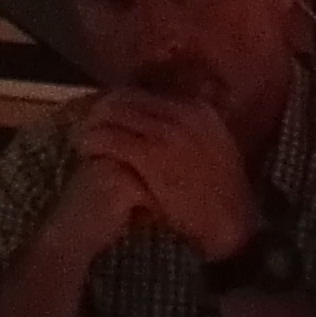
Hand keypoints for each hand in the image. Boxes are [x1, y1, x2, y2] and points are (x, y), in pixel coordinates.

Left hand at [75, 90, 259, 261]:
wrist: (231, 224)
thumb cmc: (223, 196)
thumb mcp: (217, 149)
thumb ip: (194, 130)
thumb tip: (173, 120)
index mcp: (198, 109)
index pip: (145, 92)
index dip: (120, 103)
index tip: (107, 117)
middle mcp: (182, 113)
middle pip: (124, 97)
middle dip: (100, 111)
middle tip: (87, 127)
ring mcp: (166, 133)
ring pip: (110, 113)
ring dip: (91, 127)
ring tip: (84, 142)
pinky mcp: (151, 155)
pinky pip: (108, 138)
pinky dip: (92, 144)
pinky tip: (87, 155)